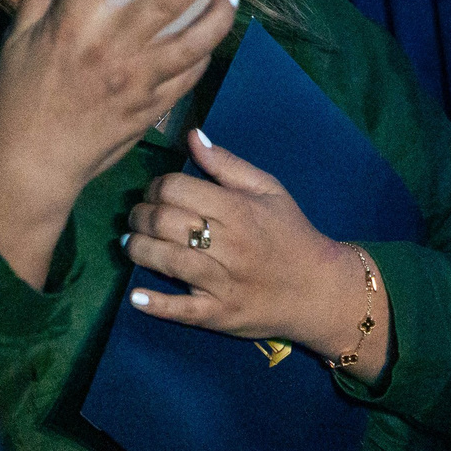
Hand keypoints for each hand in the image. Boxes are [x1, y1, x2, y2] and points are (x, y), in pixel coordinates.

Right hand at [0, 0, 240, 287]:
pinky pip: (189, 76)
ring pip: (194, 41)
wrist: (29, 168)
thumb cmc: (15, 101)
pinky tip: (211, 37)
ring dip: (220, 13)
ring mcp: (137, 81)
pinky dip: (203, 53)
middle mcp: (111, 48)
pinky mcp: (151, 108)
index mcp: (71, 25)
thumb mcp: (17, 42)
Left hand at [123, 129, 389, 377]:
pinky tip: (137, 297)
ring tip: (131, 243)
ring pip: (168, 261)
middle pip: (166, 222)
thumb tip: (192, 136)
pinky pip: (182, 310)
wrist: (319, 288)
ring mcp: (223, 282)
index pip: (176, 189)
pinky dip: (156, 304)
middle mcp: (228, 244)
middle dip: (140, 215)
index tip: (154, 192)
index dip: (156, 187)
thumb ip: (227, 164)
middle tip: (137, 217)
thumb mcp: (268, 190)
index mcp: (238, 209)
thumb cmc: (290, 233)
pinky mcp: (220, 314)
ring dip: (139, 250)